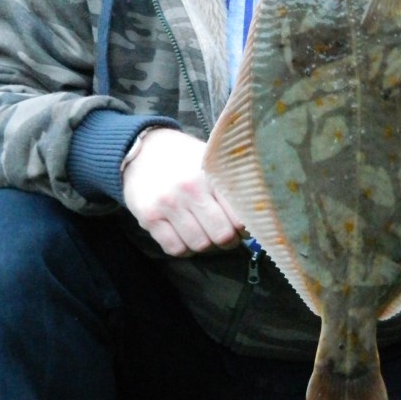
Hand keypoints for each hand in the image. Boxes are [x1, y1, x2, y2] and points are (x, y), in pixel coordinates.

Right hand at [122, 128, 243, 256]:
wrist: (142, 150)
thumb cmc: (184, 158)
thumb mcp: (211, 160)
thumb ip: (232, 182)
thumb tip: (258, 212)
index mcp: (210, 174)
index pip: (239, 215)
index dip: (246, 227)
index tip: (244, 226)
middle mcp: (189, 189)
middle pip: (222, 235)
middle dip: (228, 240)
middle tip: (227, 234)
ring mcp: (167, 204)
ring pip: (200, 245)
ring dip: (206, 245)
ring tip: (206, 233)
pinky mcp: (148, 218)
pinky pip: (175, 249)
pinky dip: (185, 248)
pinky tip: (186, 236)